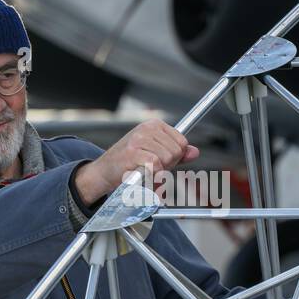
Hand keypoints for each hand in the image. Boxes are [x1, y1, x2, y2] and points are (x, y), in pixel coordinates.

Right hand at [73, 120, 199, 205]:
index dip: (176, 157)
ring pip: (167, 158)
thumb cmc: (129, 163)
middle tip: (151, 168)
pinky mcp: (132, 153)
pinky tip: (143, 173)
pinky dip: (153, 174)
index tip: (162, 161)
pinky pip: (155, 165)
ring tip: (145, 170)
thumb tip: (195, 152)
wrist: (104, 171)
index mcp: (154, 125)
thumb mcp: (155, 153)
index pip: (182, 141)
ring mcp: (139, 139)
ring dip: (159, 171)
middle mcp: (147, 128)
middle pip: (176, 151)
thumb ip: (176, 153)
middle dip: (168, 165)